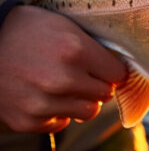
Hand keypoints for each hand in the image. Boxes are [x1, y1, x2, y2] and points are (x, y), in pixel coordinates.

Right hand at [0, 6, 126, 132]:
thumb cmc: (30, 30)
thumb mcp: (67, 27)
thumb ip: (94, 49)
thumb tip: (120, 71)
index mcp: (76, 51)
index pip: (118, 74)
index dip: (113, 70)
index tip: (107, 68)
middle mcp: (61, 80)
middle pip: (105, 94)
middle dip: (99, 85)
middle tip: (85, 76)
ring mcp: (43, 103)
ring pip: (88, 112)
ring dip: (82, 101)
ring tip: (67, 87)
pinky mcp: (26, 120)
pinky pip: (60, 123)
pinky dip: (57, 113)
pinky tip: (46, 95)